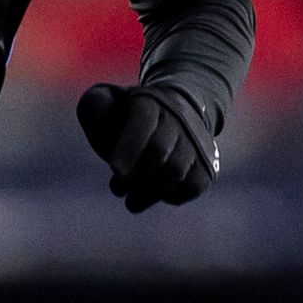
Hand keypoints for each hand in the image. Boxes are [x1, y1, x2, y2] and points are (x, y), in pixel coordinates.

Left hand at [76, 83, 218, 211]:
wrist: (177, 113)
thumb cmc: (129, 115)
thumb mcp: (106, 100)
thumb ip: (95, 108)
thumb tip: (105, 130)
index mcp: (150, 101)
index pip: (143, 121)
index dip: (129, 147)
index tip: (115, 169)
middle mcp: (179, 118)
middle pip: (158, 151)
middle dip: (133, 176)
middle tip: (117, 189)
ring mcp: (196, 142)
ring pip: (175, 172)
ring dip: (148, 193)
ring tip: (131, 201)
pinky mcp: (207, 166)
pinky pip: (191, 187)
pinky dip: (171, 196)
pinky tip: (156, 194)